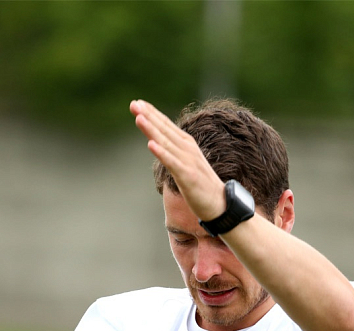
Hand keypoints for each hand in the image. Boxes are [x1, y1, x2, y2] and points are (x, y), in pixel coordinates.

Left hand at [130, 99, 224, 221]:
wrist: (220, 204)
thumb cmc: (201, 186)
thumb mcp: (186, 164)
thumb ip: (174, 153)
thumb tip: (159, 145)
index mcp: (186, 145)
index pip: (166, 125)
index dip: (152, 113)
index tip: (137, 103)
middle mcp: (187, 149)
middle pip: (164, 129)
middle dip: (148, 116)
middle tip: (133, 104)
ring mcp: (188, 161)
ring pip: (166, 142)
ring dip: (152, 129)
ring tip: (138, 118)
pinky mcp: (188, 175)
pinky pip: (172, 163)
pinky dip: (161, 153)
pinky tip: (150, 144)